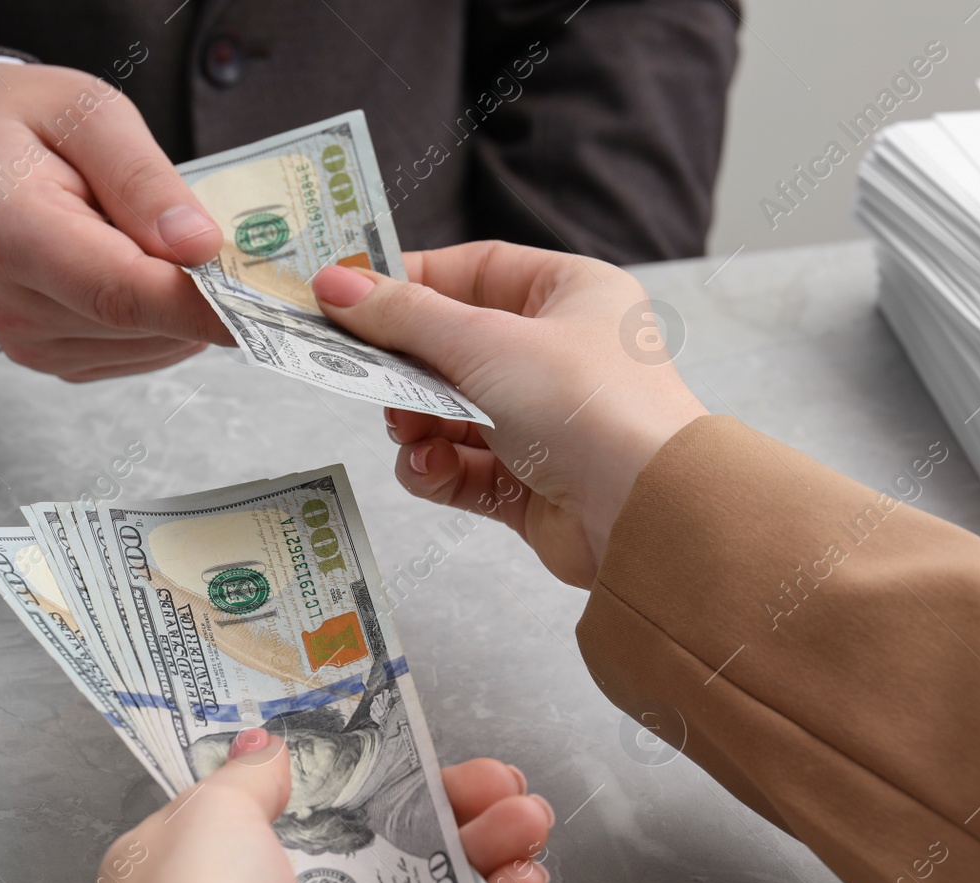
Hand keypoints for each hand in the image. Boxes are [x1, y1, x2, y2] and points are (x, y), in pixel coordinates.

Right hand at [0, 63, 232, 380]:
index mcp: (10, 234)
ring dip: (185, 303)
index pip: (122, 292)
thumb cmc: (20, 126)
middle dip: (206, 292)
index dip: (202, 304)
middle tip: (236, 243)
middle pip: (145, 322)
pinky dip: (166, 318)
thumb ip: (143, 178)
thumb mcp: (87, 112)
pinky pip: (142, 352)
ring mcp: (31, 343)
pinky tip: (147, 269)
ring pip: (154, 344)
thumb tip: (201, 246)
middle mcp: (13, 305)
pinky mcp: (54, 361)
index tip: (268, 297)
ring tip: (163, 240)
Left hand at [85, 729, 553, 882]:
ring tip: (531, 825)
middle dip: (453, 812)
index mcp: (225, 861)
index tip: (433, 750)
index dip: (383, 774)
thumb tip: (268, 743)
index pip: (318, 805)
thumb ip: (253, 778)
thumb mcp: (210, 819)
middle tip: (508, 788)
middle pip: (384, 853)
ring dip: (483, 862)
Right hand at [312, 242, 707, 586]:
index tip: (346, 299)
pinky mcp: (531, 483)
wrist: (644, 514)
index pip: (474, 271)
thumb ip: (404, 316)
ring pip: (450, 412)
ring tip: (409, 430)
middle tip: (365, 374)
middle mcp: (561, 354)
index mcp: (571, 295)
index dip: (409, 284)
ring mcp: (546, 422)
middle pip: (454, 346)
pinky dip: (438, 469)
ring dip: (417, 423)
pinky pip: (463, 467)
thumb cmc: (587, 405)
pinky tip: (431, 469)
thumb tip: (335, 285)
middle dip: (406, 367)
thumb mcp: (484, 342)